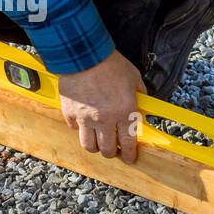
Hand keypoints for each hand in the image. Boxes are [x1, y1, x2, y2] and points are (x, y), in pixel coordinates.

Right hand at [58, 49, 145, 163]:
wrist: (83, 55)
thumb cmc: (110, 64)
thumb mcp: (134, 77)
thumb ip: (140, 94)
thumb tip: (143, 104)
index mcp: (125, 112)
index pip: (128, 142)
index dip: (129, 154)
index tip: (130, 158)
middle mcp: (105, 120)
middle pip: (107, 150)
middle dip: (112, 153)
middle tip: (113, 150)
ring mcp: (86, 118)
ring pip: (89, 145)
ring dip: (95, 146)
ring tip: (98, 141)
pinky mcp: (70, 113)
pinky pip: (74, 129)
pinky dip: (79, 129)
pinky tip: (83, 123)